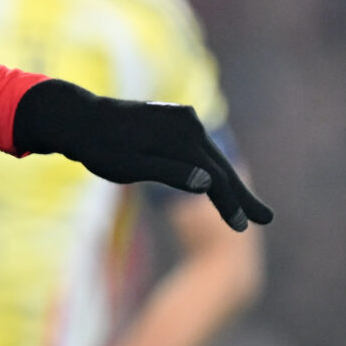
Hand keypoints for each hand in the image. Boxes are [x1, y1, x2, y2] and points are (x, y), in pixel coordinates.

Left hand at [11, 80, 272, 230]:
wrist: (78, 117)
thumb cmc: (99, 147)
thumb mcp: (129, 166)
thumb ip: (169, 173)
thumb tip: (208, 183)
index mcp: (180, 138)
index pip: (214, 178)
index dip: (230, 204)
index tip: (243, 228)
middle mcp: (189, 125)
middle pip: (221, 167)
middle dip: (241, 196)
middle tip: (267, 220)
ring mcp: (184, 120)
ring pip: (213, 158)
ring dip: (231, 183)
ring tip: (250, 210)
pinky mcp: (177, 120)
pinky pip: (201, 150)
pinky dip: (214, 168)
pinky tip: (221, 186)